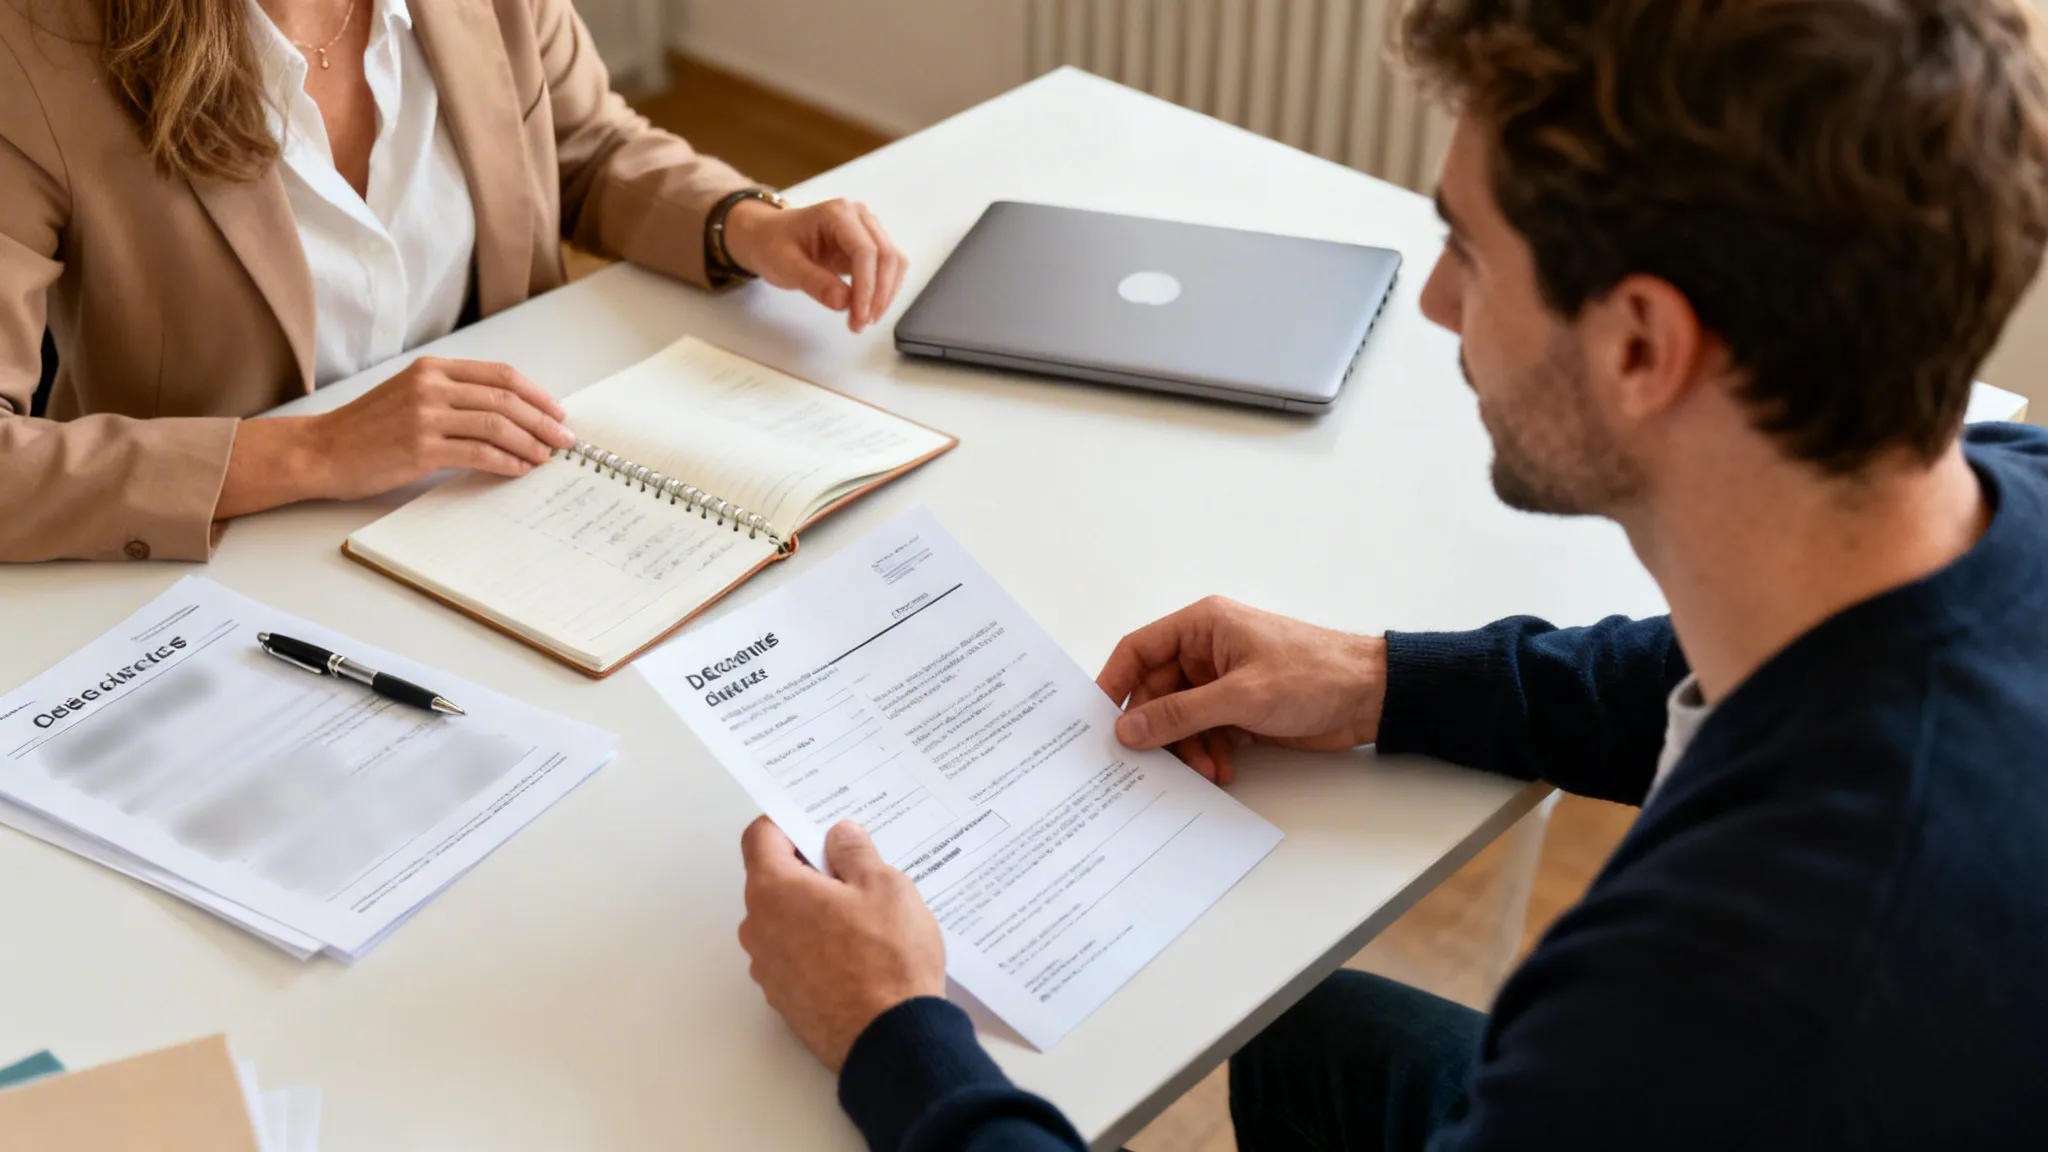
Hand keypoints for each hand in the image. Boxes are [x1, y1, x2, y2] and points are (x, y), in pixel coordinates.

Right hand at [308, 358, 575, 499]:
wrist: (322, 451)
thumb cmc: (368, 429)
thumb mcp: (412, 395)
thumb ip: (455, 397)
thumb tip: (510, 415)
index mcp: (433, 369)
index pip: (501, 374)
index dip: (537, 394)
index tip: (558, 412)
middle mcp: (431, 386)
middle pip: (506, 399)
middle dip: (544, 421)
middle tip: (566, 439)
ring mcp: (425, 416)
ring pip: (497, 425)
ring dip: (531, 443)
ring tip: (548, 457)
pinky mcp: (420, 449)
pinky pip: (478, 454)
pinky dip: (507, 462)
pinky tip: (520, 470)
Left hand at [721, 198, 907, 333]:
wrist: (769, 236)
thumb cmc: (773, 245)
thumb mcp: (785, 265)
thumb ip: (814, 282)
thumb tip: (844, 303)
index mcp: (837, 213)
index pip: (865, 251)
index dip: (867, 287)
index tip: (859, 317)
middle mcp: (859, 216)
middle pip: (887, 256)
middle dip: (879, 295)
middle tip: (861, 324)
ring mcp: (868, 229)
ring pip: (894, 263)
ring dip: (885, 295)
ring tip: (863, 320)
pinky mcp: (870, 245)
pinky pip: (889, 268)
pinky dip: (883, 291)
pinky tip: (867, 309)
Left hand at [738, 818, 945, 1071]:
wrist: (890, 1039)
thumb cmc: (887, 959)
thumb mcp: (884, 885)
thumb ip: (855, 852)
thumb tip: (839, 836)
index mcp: (774, 891)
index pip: (760, 837)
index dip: (788, 824)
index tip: (817, 826)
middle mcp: (759, 928)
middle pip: (772, 880)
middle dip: (808, 870)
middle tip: (854, 872)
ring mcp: (768, 967)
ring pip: (783, 920)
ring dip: (813, 911)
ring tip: (863, 918)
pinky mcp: (783, 998)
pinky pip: (793, 955)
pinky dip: (816, 945)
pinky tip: (856, 953)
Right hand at [1095, 596, 1389, 784]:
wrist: (1372, 697)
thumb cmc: (1312, 676)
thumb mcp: (1240, 696)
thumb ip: (1180, 714)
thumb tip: (1128, 729)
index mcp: (1203, 626)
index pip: (1139, 650)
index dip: (1114, 683)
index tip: (1097, 722)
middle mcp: (1207, 650)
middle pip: (1157, 692)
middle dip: (1158, 730)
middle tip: (1153, 764)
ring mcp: (1224, 680)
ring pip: (1181, 718)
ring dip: (1187, 747)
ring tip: (1205, 770)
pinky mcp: (1241, 708)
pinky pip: (1206, 732)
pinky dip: (1209, 752)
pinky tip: (1223, 770)